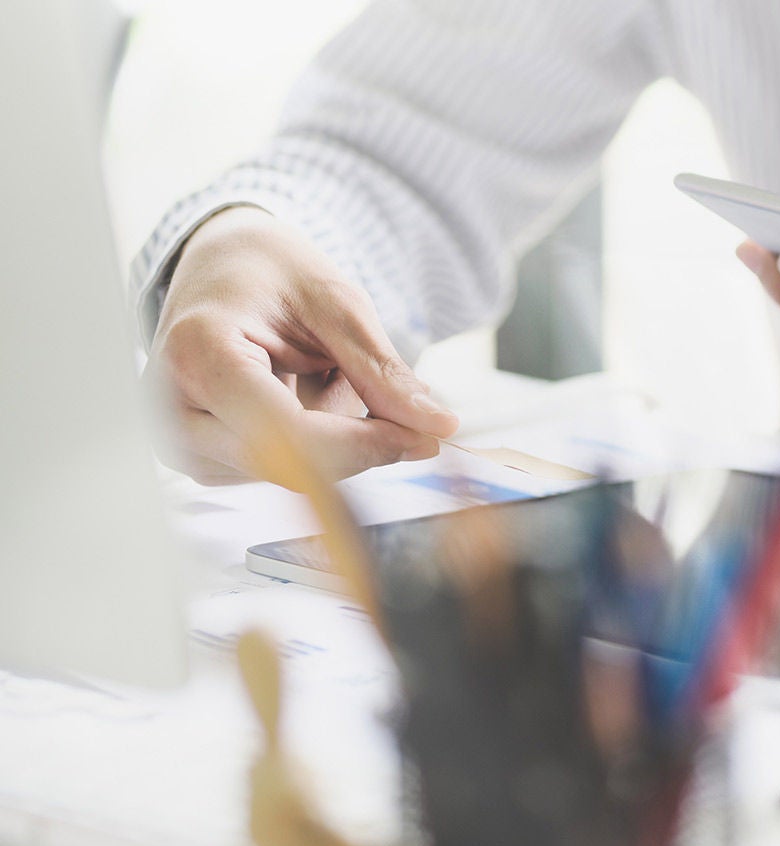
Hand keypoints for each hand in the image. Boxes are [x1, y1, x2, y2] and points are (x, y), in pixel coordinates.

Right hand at [147, 207, 458, 486]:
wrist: (221, 265)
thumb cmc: (271, 274)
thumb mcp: (337, 303)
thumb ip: (382, 371)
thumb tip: (438, 426)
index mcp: (197, 354)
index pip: (286, 432)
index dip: (363, 443)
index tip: (423, 438)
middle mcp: (173, 409)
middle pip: (290, 465)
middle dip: (358, 442)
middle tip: (400, 408)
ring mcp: (180, 441)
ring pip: (293, 475)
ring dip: (335, 437)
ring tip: (322, 373)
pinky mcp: (201, 460)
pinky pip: (282, 473)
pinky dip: (316, 443)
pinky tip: (304, 395)